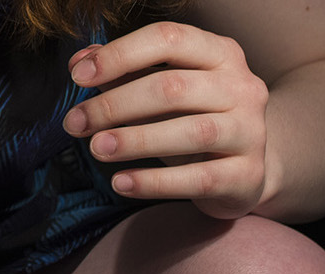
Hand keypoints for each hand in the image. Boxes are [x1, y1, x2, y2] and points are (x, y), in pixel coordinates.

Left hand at [63, 21, 270, 219]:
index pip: (169, 39)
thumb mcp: (161, 94)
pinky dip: (155, 182)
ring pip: (191, 132)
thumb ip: (124, 73)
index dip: (120, 55)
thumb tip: (80, 61)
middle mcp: (242, 86)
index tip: (78, 76)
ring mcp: (250, 131)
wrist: (245, 171)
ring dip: (135, 140)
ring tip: (95, 148)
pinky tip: (121, 182)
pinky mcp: (246, 175)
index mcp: (220, 54)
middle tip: (74, 123)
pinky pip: (198, 179)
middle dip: (115, 105)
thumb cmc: (193, 122)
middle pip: (173, 87)